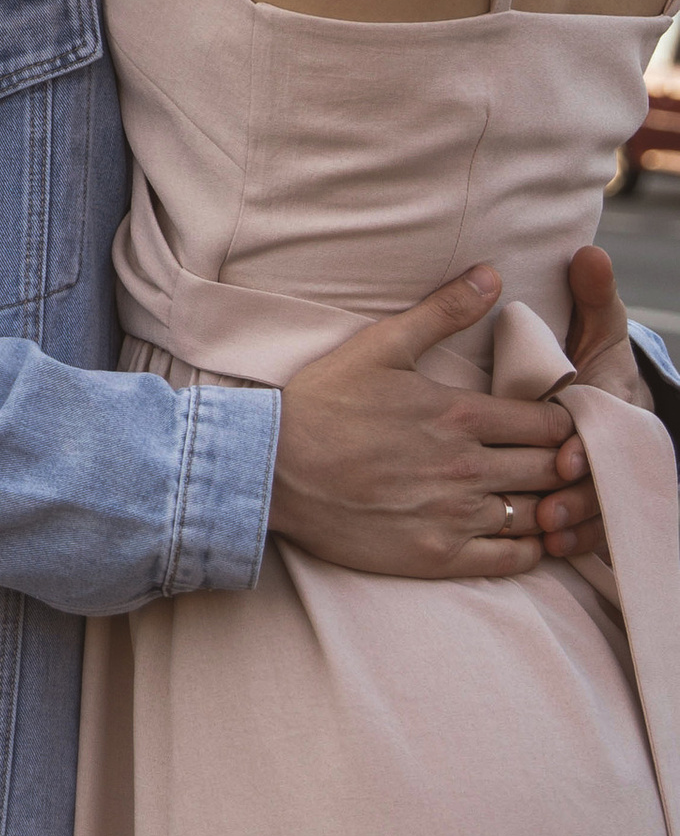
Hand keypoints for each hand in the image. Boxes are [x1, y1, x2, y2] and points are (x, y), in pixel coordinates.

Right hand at [272, 266, 587, 581]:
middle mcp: (466, 467)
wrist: (270, 470)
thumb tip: (492, 274)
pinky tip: (527, 537)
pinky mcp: (438, 556)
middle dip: (565, 463)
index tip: (556, 423)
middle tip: (565, 462)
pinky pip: (511, 560)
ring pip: (538, 515)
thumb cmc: (322, 404)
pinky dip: (532, 549)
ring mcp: (454, 516)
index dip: (563, 422)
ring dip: (553, 506)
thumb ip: (442, 311)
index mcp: (459, 414)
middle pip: (551, 469)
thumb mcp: (379, 346)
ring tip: (550, 498)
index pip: (548, 422)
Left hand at [542, 242, 655, 560]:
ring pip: (600, 510)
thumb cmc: (594, 365)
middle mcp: (617, 448)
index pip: (606, 431)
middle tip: (548, 508)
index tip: (567, 453)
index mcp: (614, 406)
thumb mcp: (597, 329)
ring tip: (548, 533)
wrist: (608, 406)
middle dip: (579, 496)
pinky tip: (553, 549)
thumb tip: (588, 252)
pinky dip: (580, 541)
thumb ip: (594, 297)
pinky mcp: (599, 504)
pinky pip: (596, 530)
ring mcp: (611, 479)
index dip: (588, 446)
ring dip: (577, 524)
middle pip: (602, 480)